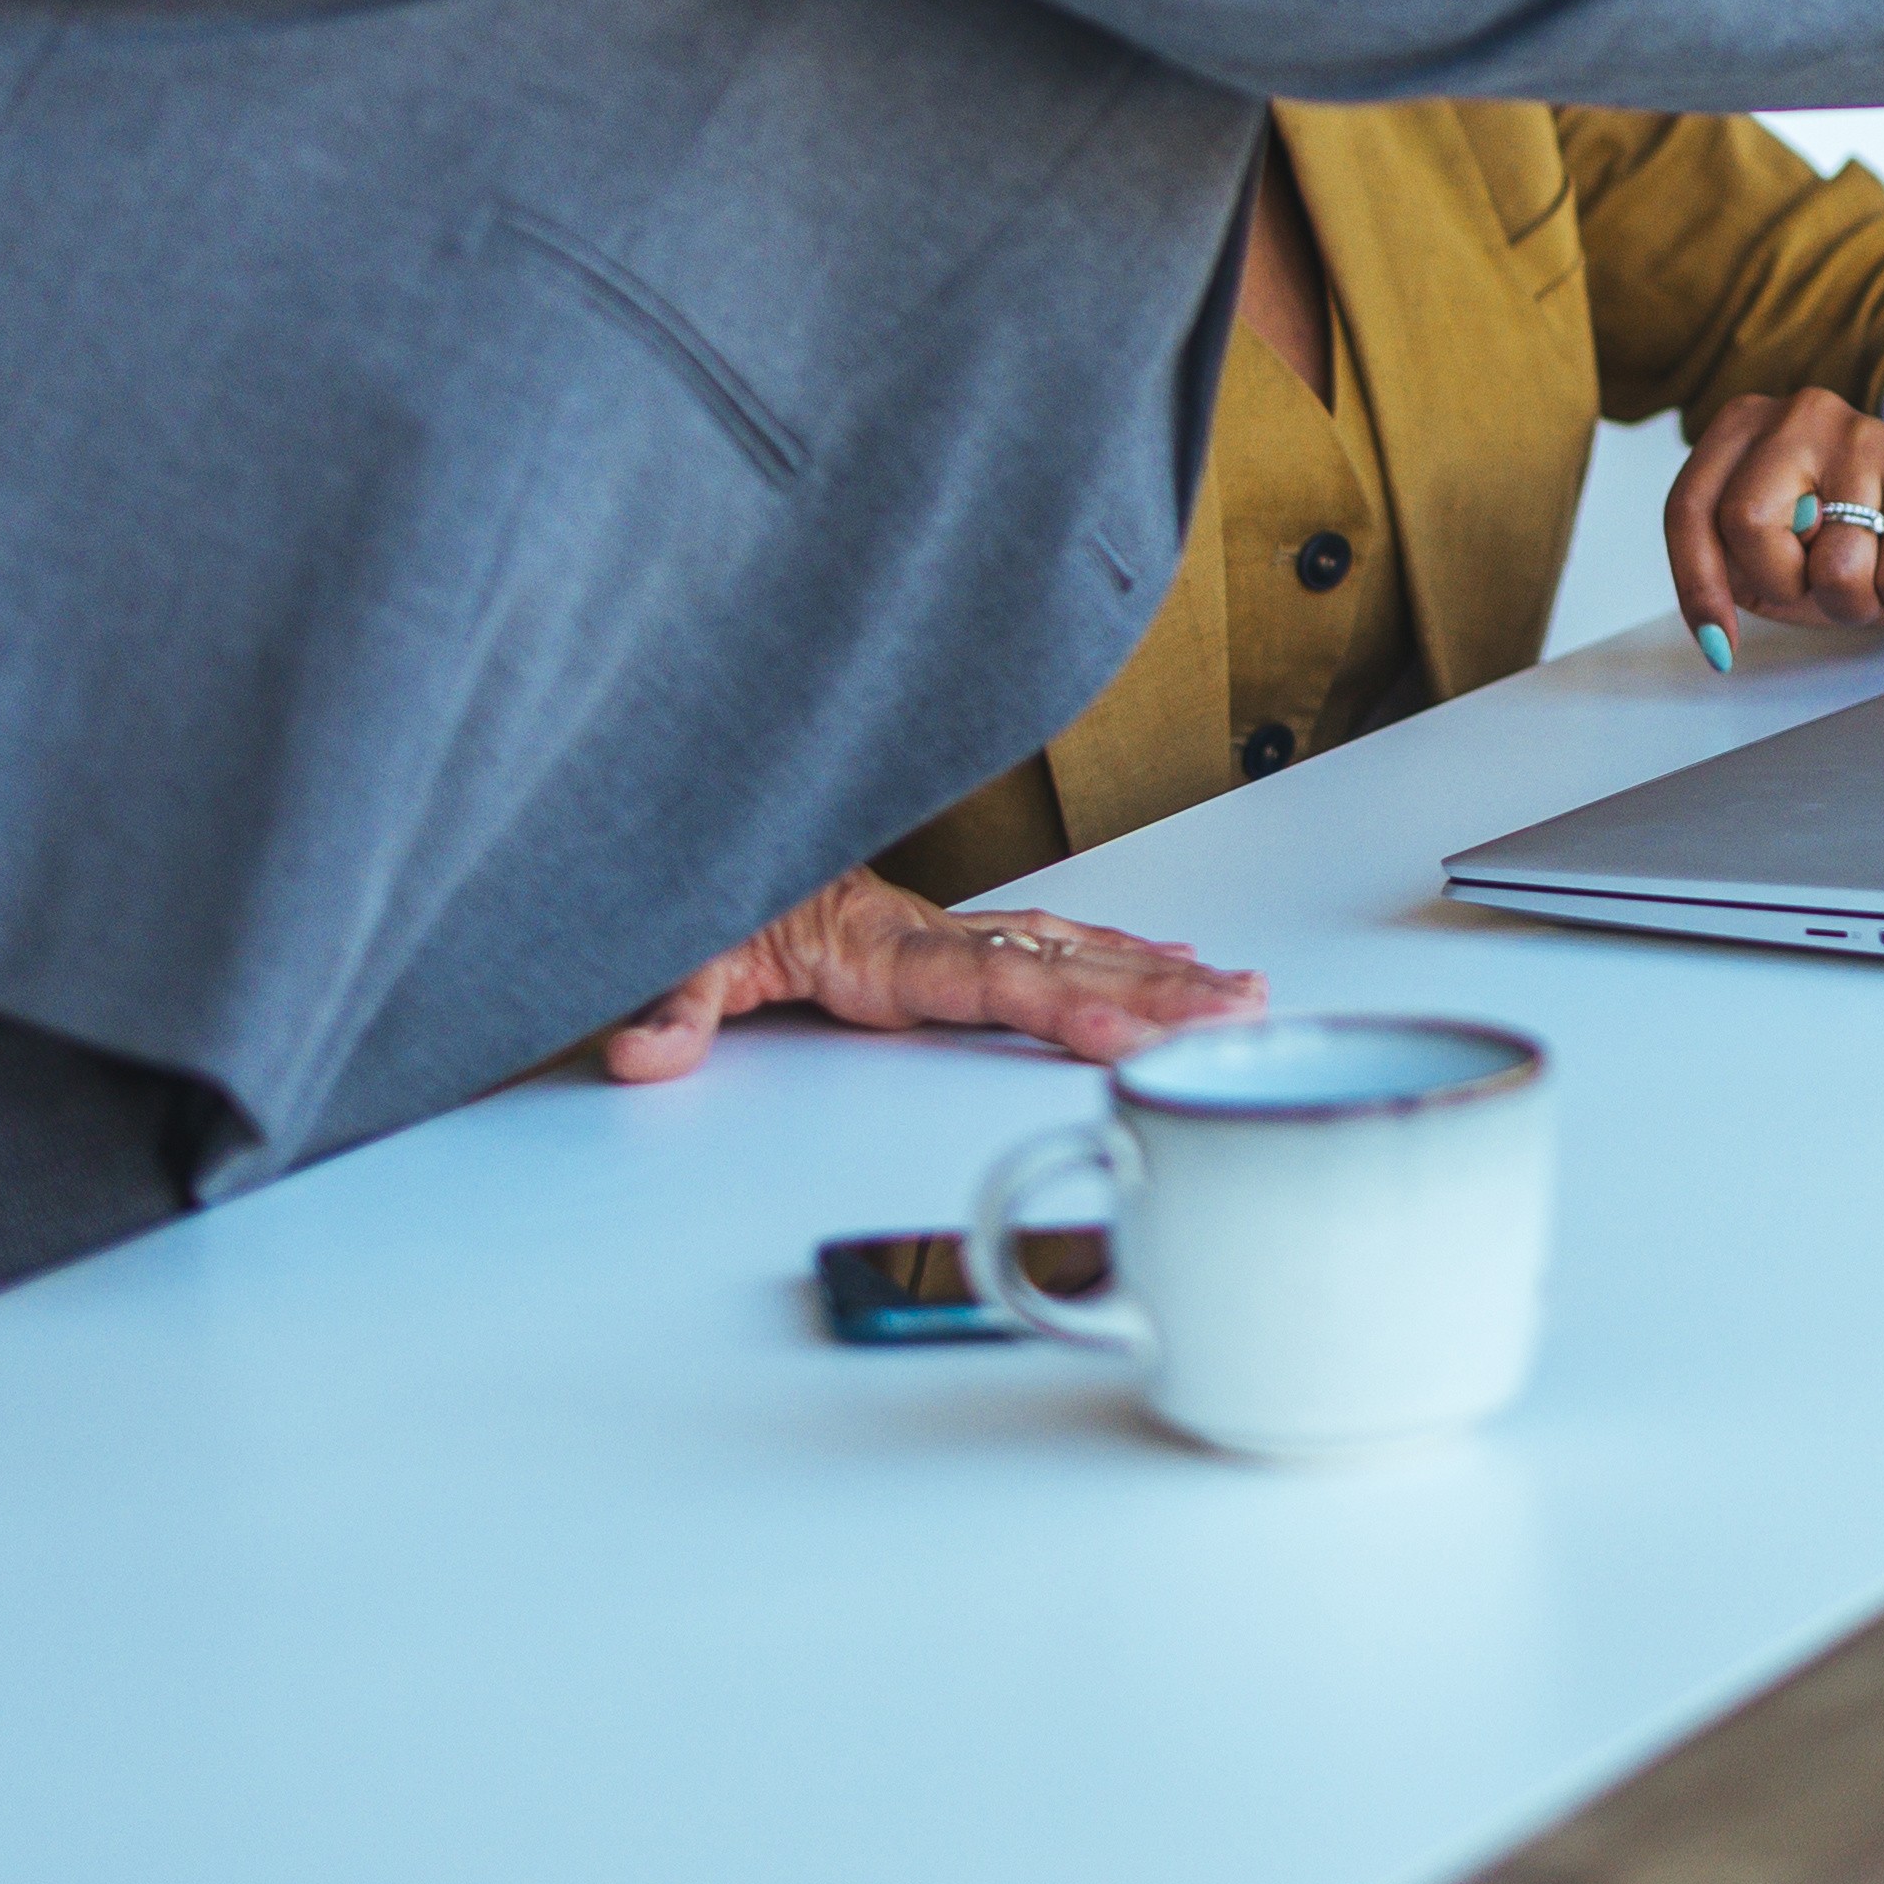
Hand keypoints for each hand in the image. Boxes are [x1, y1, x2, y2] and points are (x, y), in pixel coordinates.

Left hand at [594, 869, 1255, 1082]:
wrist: (699, 830)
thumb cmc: (695, 892)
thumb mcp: (669, 949)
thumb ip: (666, 1004)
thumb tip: (644, 1053)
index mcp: (877, 946)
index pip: (990, 979)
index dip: (1062, 1003)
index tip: (1127, 1028)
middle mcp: (926, 938)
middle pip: (1063, 961)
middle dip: (1157, 988)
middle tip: (1237, 1010)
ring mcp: (942, 937)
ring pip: (1072, 949)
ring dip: (1160, 973)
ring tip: (1239, 996)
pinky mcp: (942, 943)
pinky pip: (1051, 942)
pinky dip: (1120, 953)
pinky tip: (1172, 962)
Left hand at [1666, 383, 1883, 639]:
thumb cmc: (1845, 550)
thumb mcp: (1763, 563)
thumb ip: (1728, 568)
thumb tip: (1715, 625)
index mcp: (1743, 428)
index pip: (1689, 507)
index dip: (1697, 584)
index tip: (1718, 642)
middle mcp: (1797, 414)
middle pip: (1746, 521)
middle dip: (1780, 580)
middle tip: (1813, 582)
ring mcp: (1862, 433)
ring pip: (1831, 562)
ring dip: (1849, 601)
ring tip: (1868, 576)